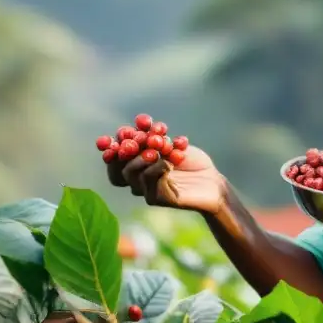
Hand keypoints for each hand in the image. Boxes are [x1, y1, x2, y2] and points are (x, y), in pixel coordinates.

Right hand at [106, 145, 225, 215]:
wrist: (212, 181)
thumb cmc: (192, 162)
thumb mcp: (171, 143)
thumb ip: (153, 135)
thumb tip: (139, 123)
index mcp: (137, 164)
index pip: (114, 156)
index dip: (110, 146)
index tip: (120, 134)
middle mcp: (137, 178)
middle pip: (117, 166)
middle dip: (126, 149)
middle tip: (140, 139)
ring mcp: (145, 190)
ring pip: (130, 174)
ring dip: (142, 158)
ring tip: (158, 150)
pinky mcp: (157, 199)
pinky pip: (148, 184)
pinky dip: (157, 169)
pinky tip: (170, 162)